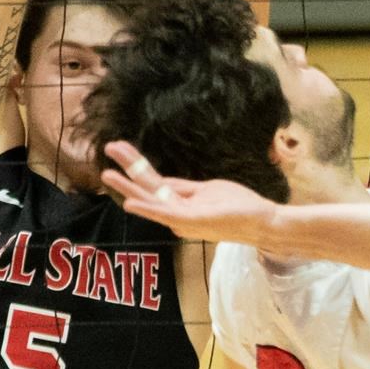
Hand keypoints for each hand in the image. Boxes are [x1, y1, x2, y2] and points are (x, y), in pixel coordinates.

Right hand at [102, 140, 281, 245]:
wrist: (261, 221)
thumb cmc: (237, 205)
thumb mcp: (206, 190)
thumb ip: (183, 188)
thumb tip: (162, 182)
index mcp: (180, 201)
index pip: (152, 180)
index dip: (135, 164)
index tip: (118, 147)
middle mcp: (176, 212)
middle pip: (146, 186)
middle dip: (126, 168)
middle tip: (107, 148)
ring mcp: (184, 218)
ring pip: (151, 199)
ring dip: (128, 186)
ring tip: (107, 174)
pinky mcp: (194, 221)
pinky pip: (167, 213)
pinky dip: (148, 208)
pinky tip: (130, 202)